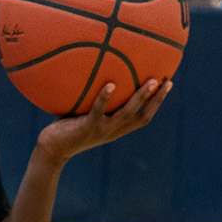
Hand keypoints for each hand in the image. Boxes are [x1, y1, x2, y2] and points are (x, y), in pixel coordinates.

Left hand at [35, 76, 170, 165]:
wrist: (52, 150)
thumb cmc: (67, 128)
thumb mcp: (86, 113)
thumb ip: (95, 99)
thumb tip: (99, 72)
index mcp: (117, 128)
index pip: (144, 116)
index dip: (157, 102)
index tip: (168, 84)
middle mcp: (114, 131)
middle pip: (143, 117)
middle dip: (157, 100)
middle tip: (167, 81)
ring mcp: (102, 130)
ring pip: (127, 113)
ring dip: (140, 97)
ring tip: (151, 81)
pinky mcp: (88, 128)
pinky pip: (99, 111)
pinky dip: (105, 98)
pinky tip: (110, 84)